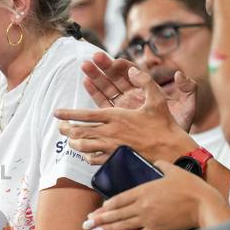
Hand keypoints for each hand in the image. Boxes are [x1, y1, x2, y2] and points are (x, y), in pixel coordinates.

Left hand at [56, 67, 195, 164]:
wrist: (172, 152)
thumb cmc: (165, 126)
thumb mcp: (158, 99)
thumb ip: (146, 82)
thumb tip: (133, 69)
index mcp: (116, 116)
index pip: (85, 114)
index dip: (68, 114)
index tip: (56, 113)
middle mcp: (110, 132)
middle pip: (79, 131)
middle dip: (66, 129)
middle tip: (60, 128)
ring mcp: (111, 148)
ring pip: (83, 146)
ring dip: (73, 143)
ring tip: (69, 141)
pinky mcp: (115, 160)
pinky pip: (94, 159)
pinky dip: (87, 156)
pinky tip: (86, 153)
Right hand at [80, 53, 197, 130]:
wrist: (172, 148)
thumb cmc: (180, 127)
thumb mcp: (188, 106)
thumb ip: (187, 88)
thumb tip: (178, 74)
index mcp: (148, 91)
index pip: (133, 73)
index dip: (122, 65)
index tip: (115, 61)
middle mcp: (133, 96)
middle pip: (116, 78)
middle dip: (104, 67)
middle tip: (94, 57)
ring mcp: (123, 107)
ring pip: (106, 88)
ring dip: (96, 76)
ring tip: (85, 66)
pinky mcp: (116, 118)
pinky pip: (102, 104)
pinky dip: (94, 93)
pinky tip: (86, 83)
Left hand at [82, 160, 218, 229]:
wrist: (205, 205)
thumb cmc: (192, 187)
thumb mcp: (174, 171)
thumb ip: (161, 165)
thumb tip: (156, 161)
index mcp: (144, 190)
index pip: (118, 199)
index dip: (105, 207)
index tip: (96, 210)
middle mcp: (142, 206)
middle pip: (116, 213)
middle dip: (99, 220)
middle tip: (86, 225)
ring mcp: (148, 219)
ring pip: (122, 226)